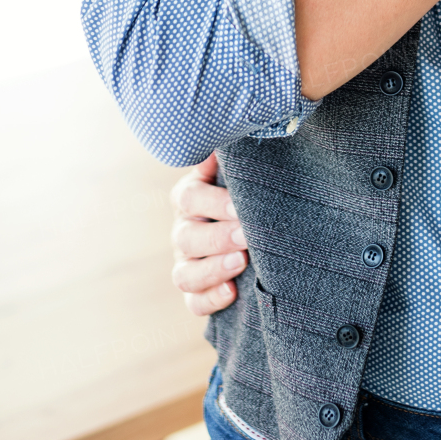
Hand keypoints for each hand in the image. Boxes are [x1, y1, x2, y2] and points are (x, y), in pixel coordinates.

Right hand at [170, 153, 250, 316]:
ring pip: (185, 274)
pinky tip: (232, 292)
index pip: (188, 198)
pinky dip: (210, 300)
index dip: (211, 202)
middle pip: (186, 238)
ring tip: (241, 262)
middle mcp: (184, 230)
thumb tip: (232, 136)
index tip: (239, 205)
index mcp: (190, 198)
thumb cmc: (248, 191)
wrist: (256, 224)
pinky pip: (194, 302)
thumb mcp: (239, 174)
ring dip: (212, 270)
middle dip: (218, 237)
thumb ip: (235, 161)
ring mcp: (187, 263)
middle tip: (247, 235)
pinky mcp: (196, 292)